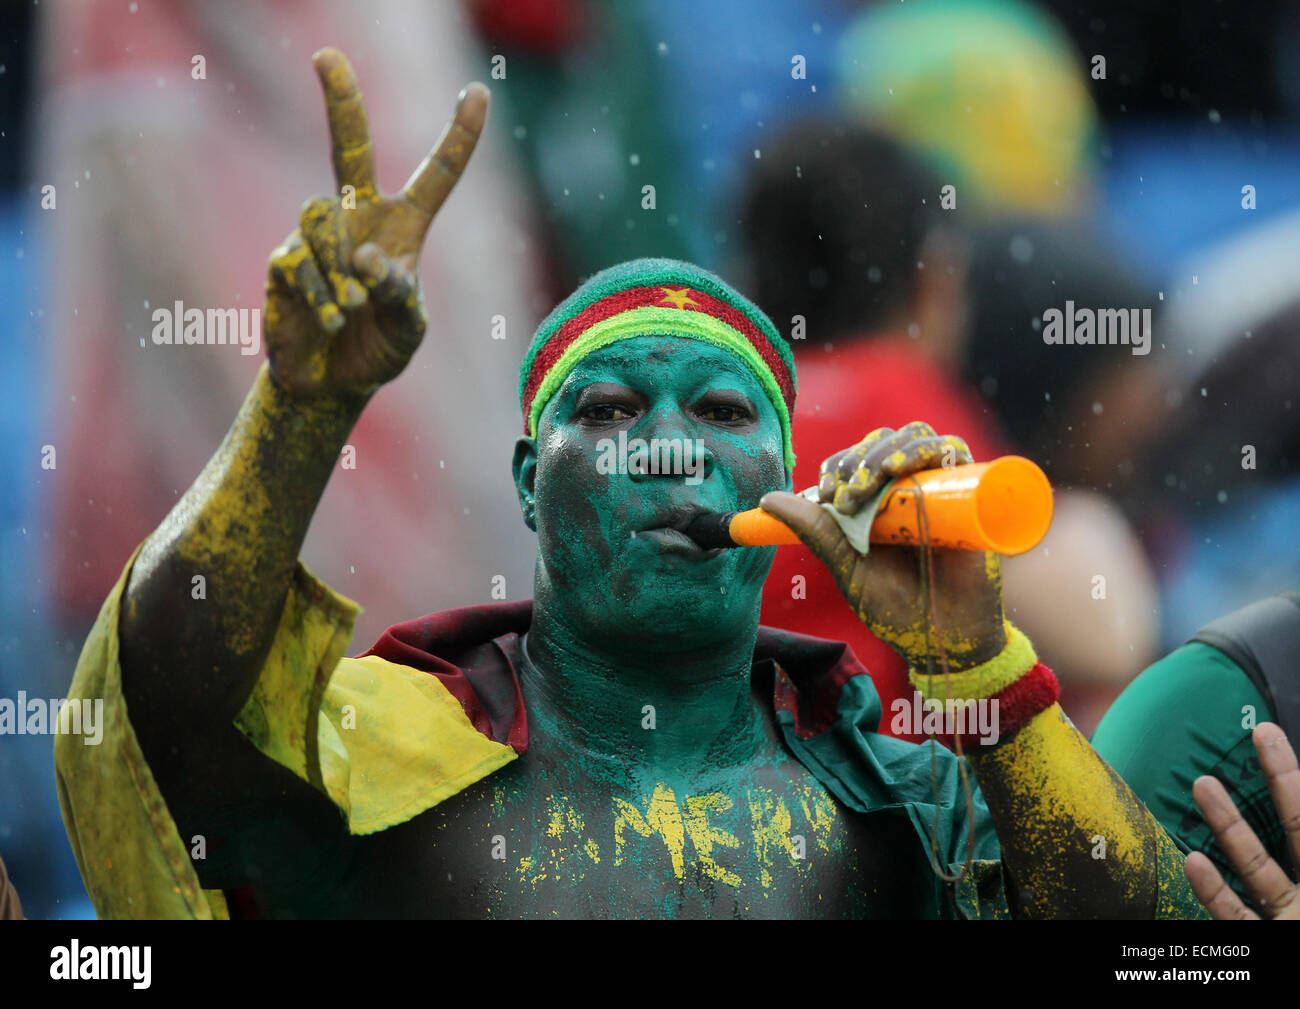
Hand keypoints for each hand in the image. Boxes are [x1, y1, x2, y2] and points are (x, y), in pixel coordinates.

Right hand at [263, 48, 488, 400]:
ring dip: (338, 267)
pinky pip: (298, 261)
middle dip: (338, 101)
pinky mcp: (282, 261)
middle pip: (349, 148)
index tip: (478, 91)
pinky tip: (331, 321)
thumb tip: (366, 256)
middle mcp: (359, 220)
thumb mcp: (408, 330)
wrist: (329, 385)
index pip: (437, 176)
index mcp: (404, 229)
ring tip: (349, 310)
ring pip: (319, 217)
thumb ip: (399, 296)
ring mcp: (317, 237)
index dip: (457, 136)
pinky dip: (321, 294)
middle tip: (325, 56)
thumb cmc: (378, 350)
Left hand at [759, 421, 1005, 670]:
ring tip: (876, 476)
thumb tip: (768, 499)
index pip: (856, 457)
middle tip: (848, 493)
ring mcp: (940, 490)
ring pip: (919, 438)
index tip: (827, 493)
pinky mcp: (971, 496)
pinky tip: (903, 468)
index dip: (839, 464)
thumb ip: (815, 532)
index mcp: (876, 501)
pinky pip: (956, 453)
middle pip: (885, 440)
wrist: (943, 641)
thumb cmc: (895, 607)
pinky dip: (931, 448)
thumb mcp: (848, 568)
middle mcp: (908, 489)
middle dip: (860, 457)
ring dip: (890, 448)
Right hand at [1185, 722, 1299, 918]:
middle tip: (1244, 739)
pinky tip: (1193, 862)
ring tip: (1202, 786)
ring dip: (1227, 825)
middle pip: (1290, 828)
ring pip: (1253, 865)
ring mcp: (1284, 914)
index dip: (1288, 774)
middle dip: (1270, 783)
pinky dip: (1212, 890)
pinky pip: (1233, 913)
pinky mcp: (1258, 939)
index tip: (1265, 732)